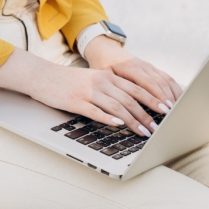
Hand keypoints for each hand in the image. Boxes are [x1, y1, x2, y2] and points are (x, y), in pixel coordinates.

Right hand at [0, 45, 180, 136]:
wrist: (41, 76)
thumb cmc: (67, 82)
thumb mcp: (91, 81)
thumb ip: (110, 89)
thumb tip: (130, 106)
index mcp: (107, 76)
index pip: (136, 88)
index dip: (153, 99)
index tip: (167, 110)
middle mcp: (101, 82)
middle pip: (130, 98)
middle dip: (148, 114)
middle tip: (159, 126)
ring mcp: (88, 91)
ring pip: (117, 107)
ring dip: (133, 121)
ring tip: (145, 132)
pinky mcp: (76, 101)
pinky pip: (96, 111)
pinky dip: (109, 119)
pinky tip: (119, 126)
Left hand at [85, 35, 182, 109]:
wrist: (105, 49)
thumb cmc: (102, 65)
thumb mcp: (103, 75)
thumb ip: (113, 87)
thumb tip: (120, 106)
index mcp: (129, 67)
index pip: (146, 83)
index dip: (156, 97)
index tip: (163, 109)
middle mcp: (142, 65)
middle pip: (159, 83)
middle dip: (167, 99)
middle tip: (173, 114)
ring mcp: (149, 66)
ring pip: (166, 79)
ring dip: (173, 94)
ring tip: (178, 109)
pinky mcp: (152, 68)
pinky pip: (167, 77)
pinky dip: (174, 88)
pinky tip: (179, 99)